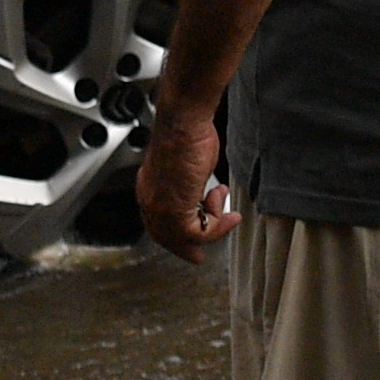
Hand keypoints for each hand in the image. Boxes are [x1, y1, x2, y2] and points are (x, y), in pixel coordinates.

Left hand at [139, 101, 236, 261]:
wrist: (184, 122)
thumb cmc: (187, 131)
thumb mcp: (190, 163)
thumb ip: (193, 184)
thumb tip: (206, 191)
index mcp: (149, 188)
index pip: (157, 223)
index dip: (174, 237)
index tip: (191, 244)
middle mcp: (150, 200)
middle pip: (166, 237)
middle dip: (187, 247)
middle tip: (199, 257)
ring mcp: (160, 207)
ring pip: (186, 237)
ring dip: (214, 228)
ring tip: (228, 215)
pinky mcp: (175, 210)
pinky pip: (200, 232)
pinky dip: (219, 226)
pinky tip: (230, 214)